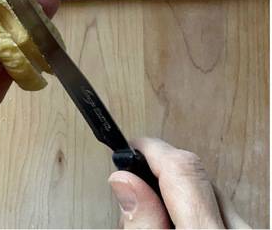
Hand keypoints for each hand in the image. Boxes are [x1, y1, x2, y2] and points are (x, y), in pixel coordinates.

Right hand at [109, 137, 248, 228]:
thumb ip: (143, 221)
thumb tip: (124, 180)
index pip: (181, 168)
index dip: (151, 150)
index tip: (129, 147)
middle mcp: (237, 227)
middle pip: (196, 177)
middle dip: (160, 177)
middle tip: (134, 191)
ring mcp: (245, 228)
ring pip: (209, 193)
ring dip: (178, 196)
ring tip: (155, 218)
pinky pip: (221, 209)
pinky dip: (196, 209)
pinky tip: (178, 222)